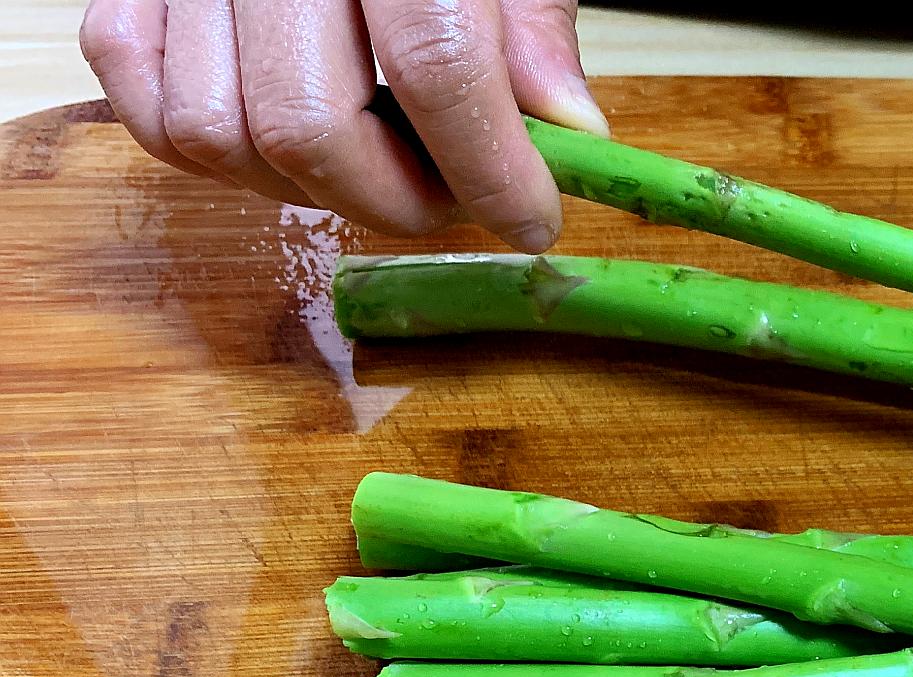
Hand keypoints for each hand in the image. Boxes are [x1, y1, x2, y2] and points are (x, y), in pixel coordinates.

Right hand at [79, 0, 607, 252]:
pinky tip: (291, 139)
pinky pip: (148, 109)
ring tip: (378, 167)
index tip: (530, 220)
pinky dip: (218, 153)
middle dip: (394, 202)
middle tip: (454, 200)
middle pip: (309, 127)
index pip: (435, 67)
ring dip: (307, 190)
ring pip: (218, 137)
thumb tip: (571, 133)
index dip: (490, 170)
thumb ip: (533, 27)